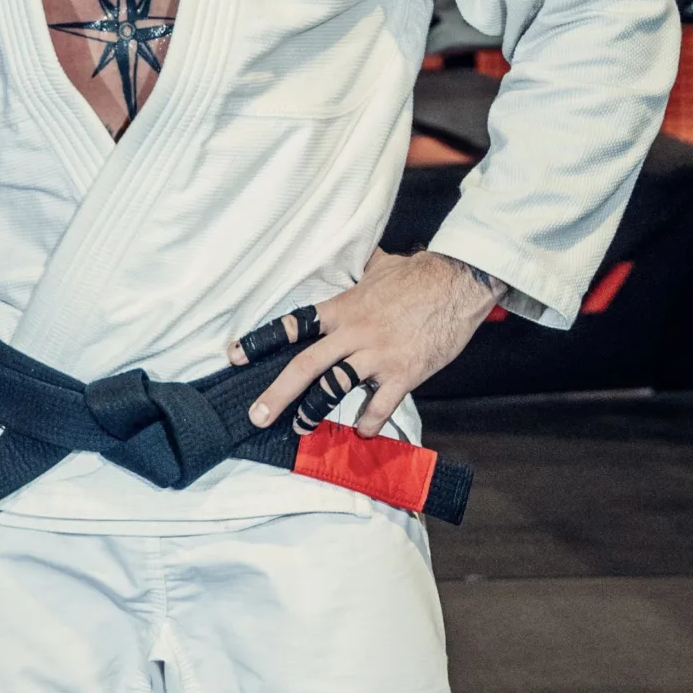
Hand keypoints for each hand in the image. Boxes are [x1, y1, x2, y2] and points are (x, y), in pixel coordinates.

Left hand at [233, 249, 499, 438]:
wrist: (458, 282)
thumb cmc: (418, 274)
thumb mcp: (380, 267)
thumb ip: (362, 272)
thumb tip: (361, 260)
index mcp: (342, 309)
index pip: (292, 325)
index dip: (260, 341)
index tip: (234, 356)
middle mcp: (353, 333)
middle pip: (305, 366)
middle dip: (277, 393)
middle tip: (257, 415)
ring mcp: (377, 355)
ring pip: (335, 388)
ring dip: (314, 412)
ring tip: (301, 428)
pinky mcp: (404, 372)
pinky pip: (379, 404)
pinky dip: (368, 421)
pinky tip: (361, 432)